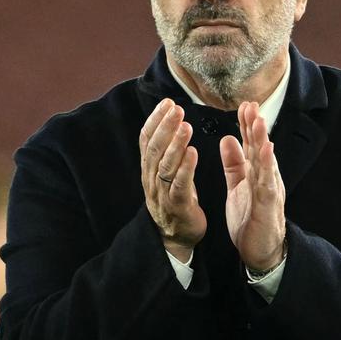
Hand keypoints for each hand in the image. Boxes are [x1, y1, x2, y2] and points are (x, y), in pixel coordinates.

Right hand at [139, 98, 206, 261]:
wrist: (176, 237)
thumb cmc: (175, 198)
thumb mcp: (167, 171)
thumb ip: (167, 149)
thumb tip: (171, 119)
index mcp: (149, 169)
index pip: (146, 139)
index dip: (156, 120)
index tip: (168, 102)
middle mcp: (151, 179)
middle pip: (154, 149)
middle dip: (165, 126)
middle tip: (177, 108)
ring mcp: (162, 194)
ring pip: (165, 166)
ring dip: (175, 144)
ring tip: (186, 126)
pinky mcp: (177, 207)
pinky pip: (179, 186)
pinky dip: (185, 168)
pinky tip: (194, 152)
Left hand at [220, 101, 285, 270]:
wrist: (260, 251)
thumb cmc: (250, 218)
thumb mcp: (239, 185)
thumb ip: (234, 164)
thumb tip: (228, 138)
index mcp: (257, 173)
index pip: (252, 145)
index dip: (247, 126)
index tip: (244, 105)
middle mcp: (266, 178)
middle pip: (260, 148)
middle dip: (255, 126)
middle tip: (251, 105)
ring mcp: (269, 191)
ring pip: (266, 162)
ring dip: (262, 141)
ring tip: (259, 121)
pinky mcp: (267, 207)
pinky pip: (267, 185)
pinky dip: (267, 167)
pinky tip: (266, 152)